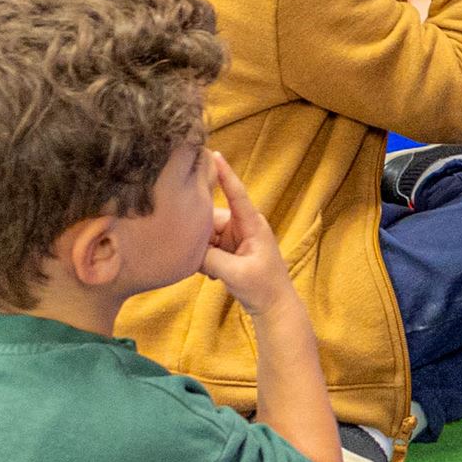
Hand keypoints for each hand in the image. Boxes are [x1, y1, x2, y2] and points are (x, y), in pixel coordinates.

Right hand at [200, 156, 296, 314]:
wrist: (273, 307)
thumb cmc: (263, 287)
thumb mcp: (236, 273)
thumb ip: (211, 258)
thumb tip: (188, 248)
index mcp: (252, 224)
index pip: (236, 193)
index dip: (225, 174)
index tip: (213, 154)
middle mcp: (243, 226)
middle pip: (210, 218)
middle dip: (199, 235)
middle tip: (200, 258)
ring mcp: (235, 238)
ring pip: (205, 234)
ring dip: (201, 251)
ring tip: (210, 271)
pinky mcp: (228, 249)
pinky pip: (207, 246)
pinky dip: (204, 259)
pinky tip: (211, 275)